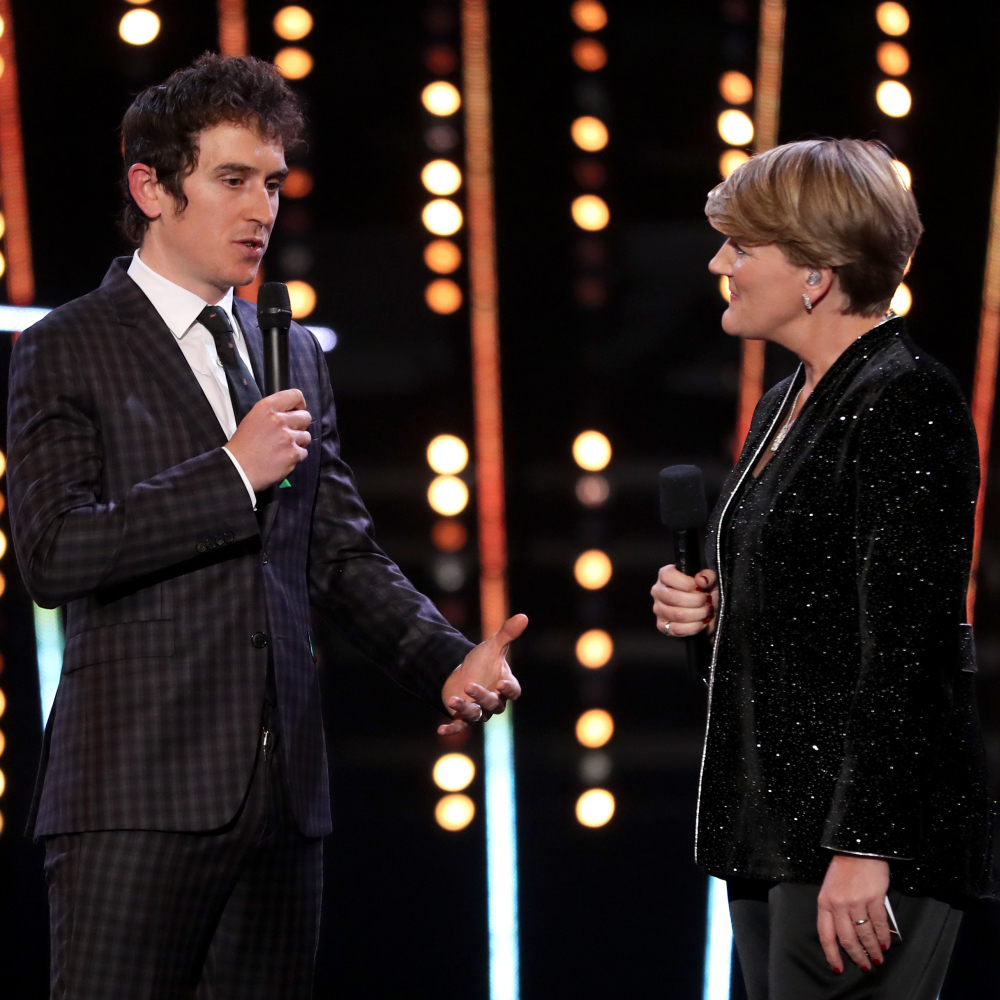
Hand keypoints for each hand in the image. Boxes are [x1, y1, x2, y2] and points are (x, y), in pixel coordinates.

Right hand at [226, 389, 311, 490]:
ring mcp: (287, 437)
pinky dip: (295, 457)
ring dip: (298, 442)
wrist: (238, 469)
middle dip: (300, 425)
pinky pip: (304, 452)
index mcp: (266, 408)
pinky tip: (282, 458)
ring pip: (306, 436)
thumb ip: (272, 412)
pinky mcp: (293, 454)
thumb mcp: (252, 419)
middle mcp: (278, 420)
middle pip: (306, 416)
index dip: (299, 404)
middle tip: (289, 433)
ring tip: (283, 448)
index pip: (295, 395)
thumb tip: (291, 411)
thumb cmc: (243, 446)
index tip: (298, 410)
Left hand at [438, 613, 526, 735]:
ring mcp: (479, 710)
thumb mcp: (493, 645)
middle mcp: (494, 701)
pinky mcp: (463, 717)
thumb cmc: (482, 660)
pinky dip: (452, 729)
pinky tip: (441, 730)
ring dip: (465, 709)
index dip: (509, 690)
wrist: (461, 671)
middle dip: (482, 696)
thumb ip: (508, 633)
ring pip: (476, 715)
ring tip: (453, 700)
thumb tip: (524, 616)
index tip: (502, 684)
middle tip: (469, 686)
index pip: (513, 692)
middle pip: (493, 704)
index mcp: (505, 685)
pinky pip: (460, 726)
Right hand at [651, 565, 716, 636]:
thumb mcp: (710, 580)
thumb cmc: (705, 592)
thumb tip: (701, 580)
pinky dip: (694, 627)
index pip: (668, 577)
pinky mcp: (662, 626)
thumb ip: (708, 575)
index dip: (687, 583)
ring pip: (677, 614)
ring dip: (697, 614)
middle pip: (673, 597)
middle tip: (707, 601)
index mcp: (665, 574)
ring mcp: (658, 609)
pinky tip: (701, 622)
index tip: (700, 588)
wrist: (707, 611)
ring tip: (706, 611)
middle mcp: (658, 591)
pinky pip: (677, 629)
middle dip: (696, 601)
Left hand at [817, 854, 891, 973]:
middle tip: (865, 966)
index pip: (825, 935)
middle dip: (856, 956)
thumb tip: (846, 936)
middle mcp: (838, 904)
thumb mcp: (831, 889)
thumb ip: (835, 910)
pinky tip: (885, 944)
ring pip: (864, 935)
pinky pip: (879, 924)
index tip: (838, 967)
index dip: (831, 954)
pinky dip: (883, 937)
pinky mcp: (874, 898)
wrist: (857, 848)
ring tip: (877, 959)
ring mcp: (856, 901)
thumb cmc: (843, 870)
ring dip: (872, 950)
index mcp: (824, 902)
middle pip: (847, 939)